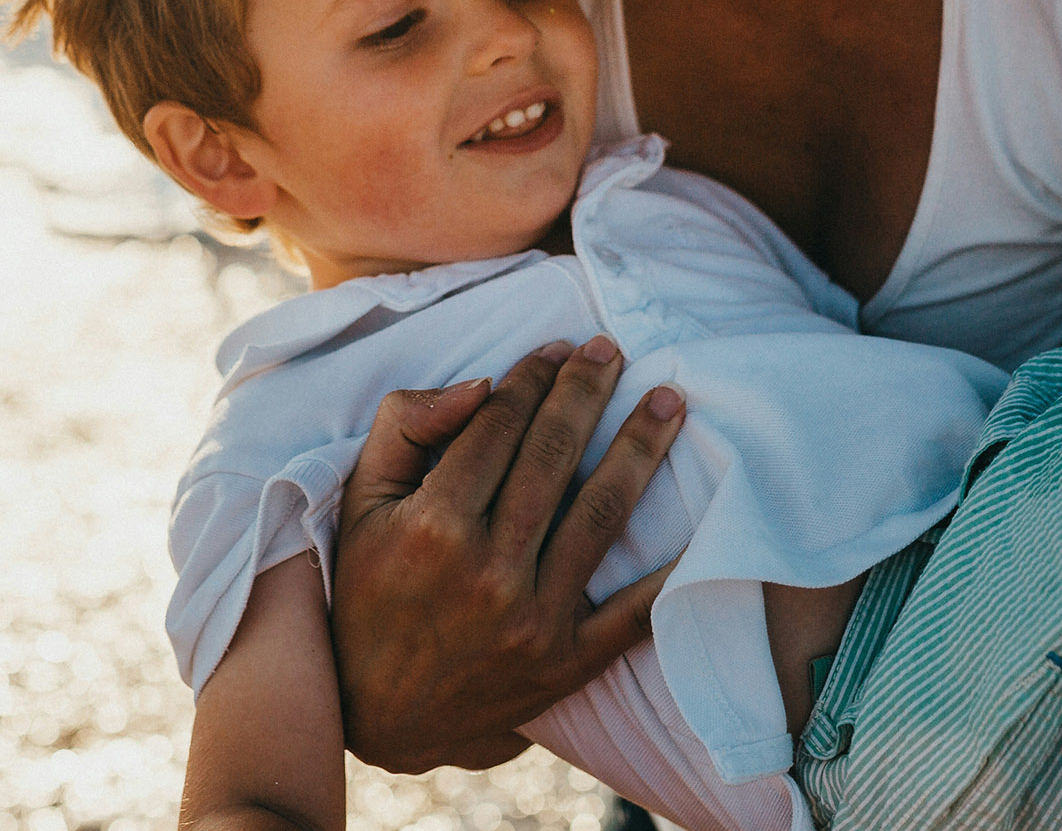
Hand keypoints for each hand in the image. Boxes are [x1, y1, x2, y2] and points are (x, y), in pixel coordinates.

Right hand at [328, 337, 685, 773]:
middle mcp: (487, 570)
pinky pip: (633, 612)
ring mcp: (533, 620)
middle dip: (587, 392)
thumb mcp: (359, 503)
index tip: (556, 348)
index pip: (498, 426)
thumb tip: (479, 384)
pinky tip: (701, 521)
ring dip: (640, 450)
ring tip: (669, 403)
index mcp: (433, 525)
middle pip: (554, 457)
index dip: (532, 377)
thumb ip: (405, 428)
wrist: (378, 714)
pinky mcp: (566, 663)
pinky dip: (671, 569)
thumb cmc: (366, 591)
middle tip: (612, 350)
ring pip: (600, 515)